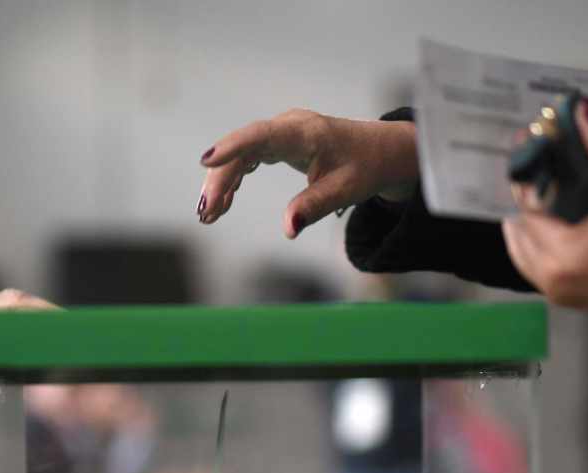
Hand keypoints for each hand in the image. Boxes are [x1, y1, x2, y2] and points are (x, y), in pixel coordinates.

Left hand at [0, 288, 57, 430]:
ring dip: (36, 321)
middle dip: (45, 313)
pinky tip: (39, 348)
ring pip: (7, 313)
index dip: (35, 315)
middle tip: (75, 334)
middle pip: (11, 304)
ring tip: (65, 340)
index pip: (2, 311)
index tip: (62, 329)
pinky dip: (22, 332)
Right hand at [197, 109, 418, 237]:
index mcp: (306, 132)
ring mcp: (282, 133)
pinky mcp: (280, 143)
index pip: (261, 136)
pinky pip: (249, 158)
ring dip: (223, 182)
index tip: (207, 161)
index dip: (232, 147)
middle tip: (206, 213)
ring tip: (209, 214)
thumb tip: (288, 229)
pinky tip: (224, 202)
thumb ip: (314, 207)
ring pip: (242, 155)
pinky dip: (236, 179)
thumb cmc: (366, 166)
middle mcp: (288, 127)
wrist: (382, 151)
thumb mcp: (345, 190)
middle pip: (244, 150)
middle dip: (220, 180)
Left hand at [502, 99, 587, 320]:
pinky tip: (554, 219)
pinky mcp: (572, 297)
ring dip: (529, 224)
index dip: (526, 173)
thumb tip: (582, 110)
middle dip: (525, 199)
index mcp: (559, 255)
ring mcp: (559, 292)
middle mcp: (550, 279)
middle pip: (518, 232)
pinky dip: (540, 243)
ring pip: (525, 254)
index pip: (526, 208)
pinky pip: (540, 267)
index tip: (527, 144)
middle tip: (535, 166)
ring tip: (542, 190)